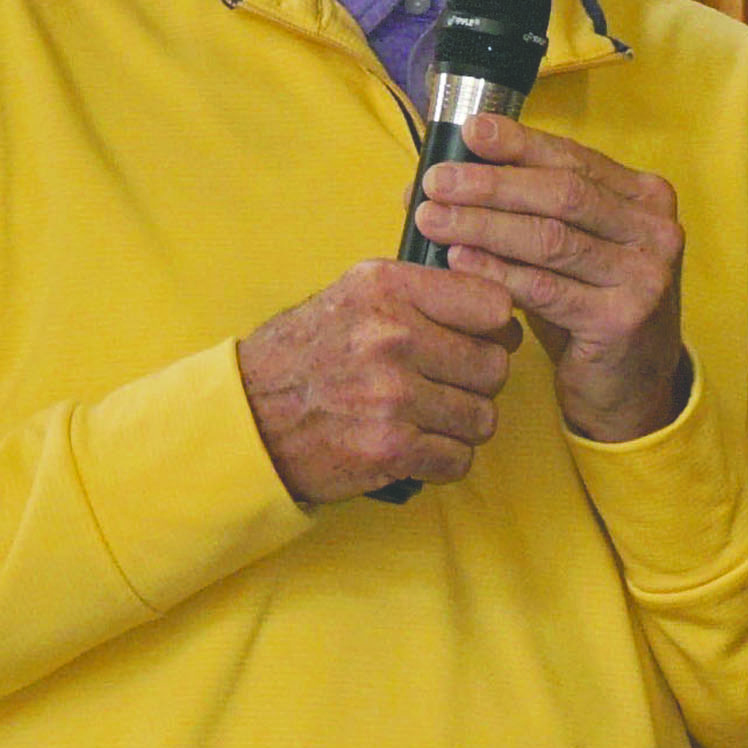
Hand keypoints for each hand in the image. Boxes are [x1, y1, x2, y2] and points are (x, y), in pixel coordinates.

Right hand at [238, 260, 523, 503]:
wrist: (248, 416)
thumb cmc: (306, 354)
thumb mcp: (355, 294)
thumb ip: (422, 292)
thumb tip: (499, 310)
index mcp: (388, 288)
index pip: (493, 304)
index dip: (495, 328)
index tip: (481, 338)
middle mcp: (393, 336)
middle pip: (494, 365)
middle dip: (478, 382)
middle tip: (449, 386)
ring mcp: (393, 395)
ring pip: (482, 417)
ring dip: (462, 425)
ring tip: (429, 418)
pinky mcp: (390, 448)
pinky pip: (459, 459)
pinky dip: (443, 459)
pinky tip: (417, 445)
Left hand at [409, 114, 687, 444]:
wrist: (630, 386)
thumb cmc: (588, 307)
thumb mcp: (565, 249)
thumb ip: (520, 210)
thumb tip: (437, 180)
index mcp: (645, 197)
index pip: (574, 158)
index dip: (519, 143)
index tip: (472, 131)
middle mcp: (655, 230)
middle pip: (562, 194)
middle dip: (492, 184)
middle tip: (437, 181)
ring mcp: (645, 275)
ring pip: (550, 239)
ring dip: (483, 225)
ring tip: (433, 218)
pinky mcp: (624, 319)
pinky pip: (545, 289)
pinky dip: (495, 271)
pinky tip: (459, 261)